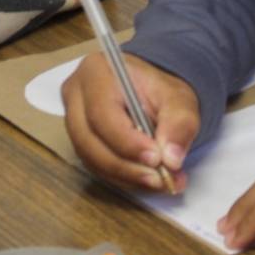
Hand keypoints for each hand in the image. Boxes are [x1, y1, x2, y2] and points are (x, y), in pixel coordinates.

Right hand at [63, 53, 199, 191]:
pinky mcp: (81, 141)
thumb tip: (172, 158)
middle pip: (89, 140)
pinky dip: (123, 178)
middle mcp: (76, 95)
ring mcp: (74, 120)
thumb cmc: (158, 89)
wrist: (149, 91)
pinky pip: (95, 166)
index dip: (127, 141)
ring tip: (159, 181)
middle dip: (126, 166)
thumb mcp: (179, 99)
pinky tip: (147, 179)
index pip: (102, 113)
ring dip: (126, 176)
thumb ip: (179, 124)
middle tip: (159, 178)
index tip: (156, 158)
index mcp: (97, 73)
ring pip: (90, 158)